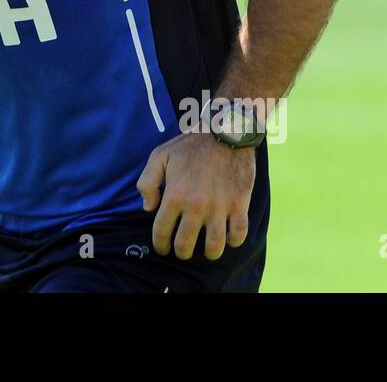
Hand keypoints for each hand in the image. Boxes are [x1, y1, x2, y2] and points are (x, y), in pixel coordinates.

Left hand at [136, 131, 254, 260]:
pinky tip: (228, 239)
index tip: (162, 248)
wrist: (225, 132)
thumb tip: (148, 208)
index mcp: (174, 195)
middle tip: (182, 252)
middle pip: (186, 244)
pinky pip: (238, 234)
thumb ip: (147, 182)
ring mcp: (219, 207)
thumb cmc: (190, 145)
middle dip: (181, 252)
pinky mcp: (239, 205)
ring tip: (206, 251)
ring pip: (214, 246)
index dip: (160, 244)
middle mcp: (196, 206)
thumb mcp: (159, 156)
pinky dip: (234, 241)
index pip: (162, 231)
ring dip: (208, 253)